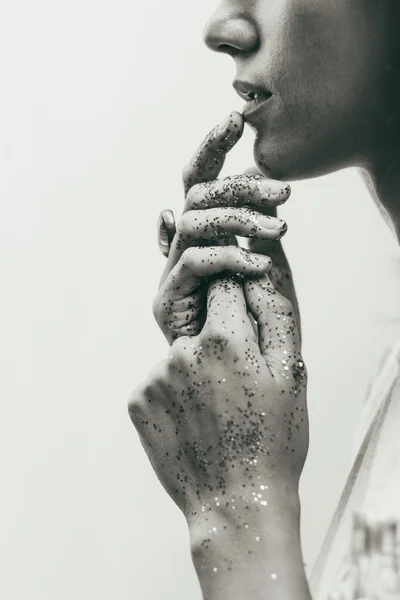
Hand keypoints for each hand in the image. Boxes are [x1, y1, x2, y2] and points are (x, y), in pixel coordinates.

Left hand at [129, 272, 308, 597]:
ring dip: (197, 369)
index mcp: (224, 338)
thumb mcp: (291, 373)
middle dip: (219, 339)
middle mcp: (181, 351)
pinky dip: (177, 393)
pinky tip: (196, 422)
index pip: (223, 286)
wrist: (237, 504)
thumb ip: (274, 312)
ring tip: (218, 410)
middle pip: (200, 322)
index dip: (238, 307)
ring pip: (180, 354)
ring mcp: (154, 377)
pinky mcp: (137, 401)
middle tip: (237, 384)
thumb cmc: (273, 440)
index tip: (247, 335)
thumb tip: (259, 271)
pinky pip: (160, 382)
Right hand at [153, 112, 295, 344]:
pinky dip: (230, 258)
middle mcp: (180, 244)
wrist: (226, 372)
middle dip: (240, 188)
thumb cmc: (245, 318)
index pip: (199, 178)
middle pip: (196, 195)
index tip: (236, 120)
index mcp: (200, 231)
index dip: (212, 147)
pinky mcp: (167, 298)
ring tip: (280, 230)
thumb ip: (254, 226)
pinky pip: (196, 262)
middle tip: (284, 192)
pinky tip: (259, 266)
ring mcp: (170, 270)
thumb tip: (257, 177)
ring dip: (240, 221)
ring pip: (195, 222)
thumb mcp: (259, 262)